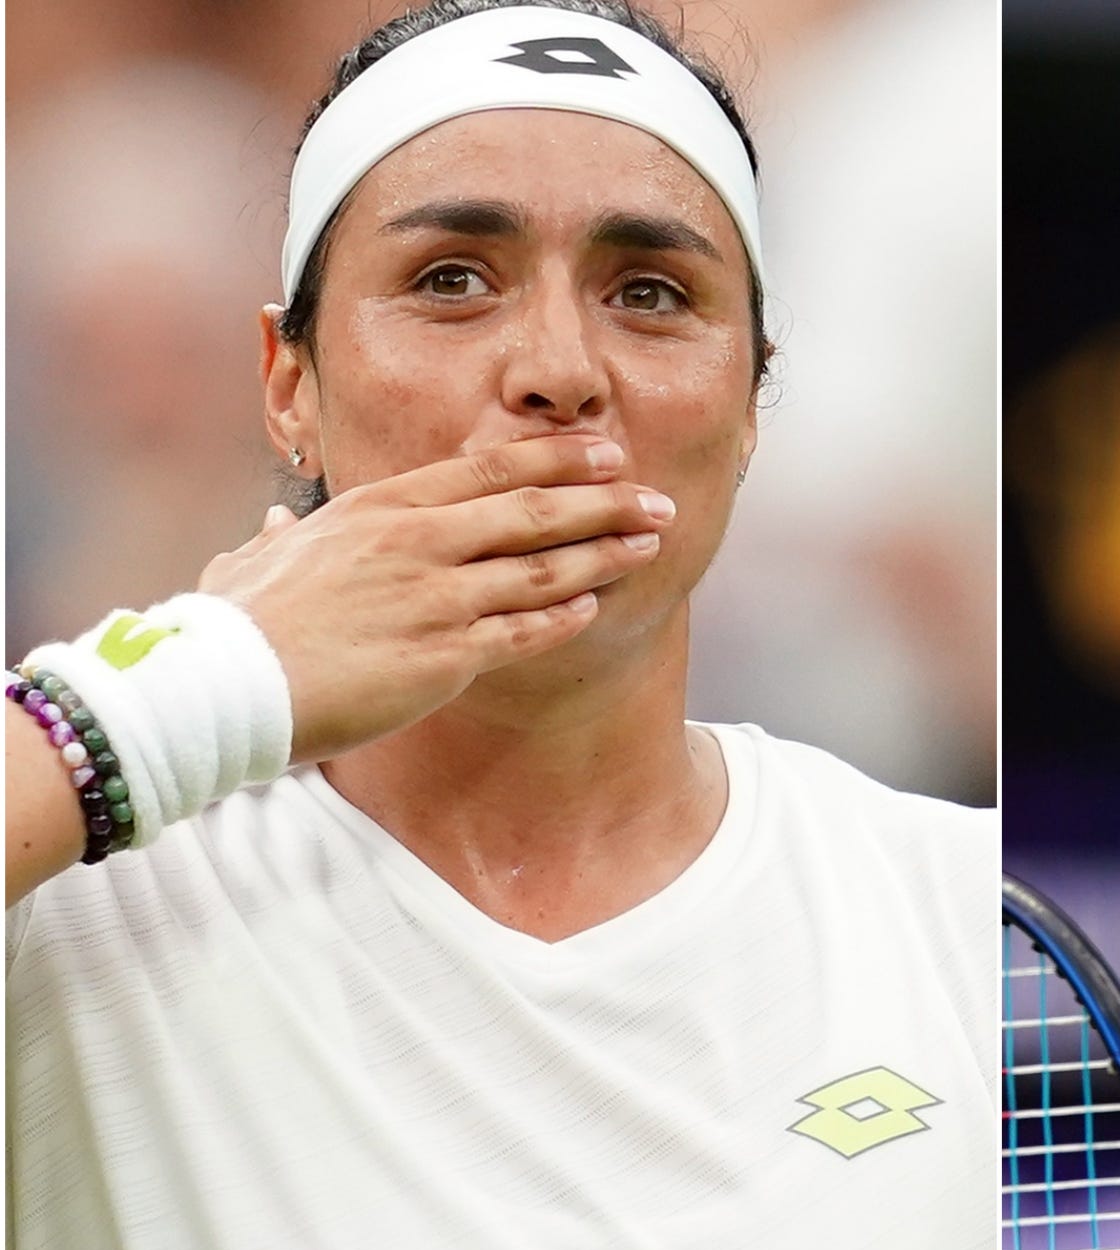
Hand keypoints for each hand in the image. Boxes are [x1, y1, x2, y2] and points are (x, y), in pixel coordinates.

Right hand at [197, 435, 670, 763]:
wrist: (223, 687)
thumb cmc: (234, 628)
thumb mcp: (252, 562)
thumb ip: (279, 541)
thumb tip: (273, 528)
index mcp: (381, 508)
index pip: (489, 469)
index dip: (557, 460)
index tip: (605, 454)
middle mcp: (418, 542)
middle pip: (534, 511)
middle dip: (606, 502)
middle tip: (658, 499)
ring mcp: (436, 598)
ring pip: (544, 569)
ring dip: (605, 554)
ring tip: (651, 545)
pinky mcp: (444, 657)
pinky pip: (523, 632)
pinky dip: (565, 618)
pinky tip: (597, 607)